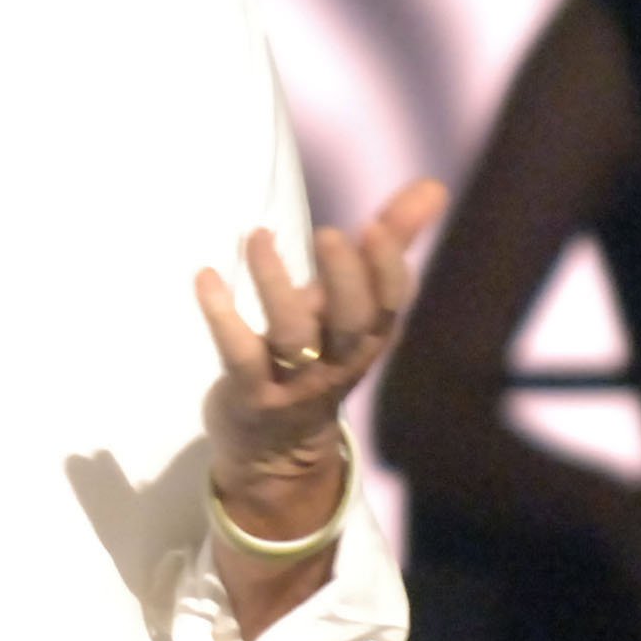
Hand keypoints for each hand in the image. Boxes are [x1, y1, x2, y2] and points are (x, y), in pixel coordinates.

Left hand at [194, 177, 446, 537]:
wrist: (277, 454)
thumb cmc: (320, 356)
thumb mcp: (356, 305)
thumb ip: (391, 241)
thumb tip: (433, 186)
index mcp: (368, 336)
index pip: (389, 303)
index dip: (386, 268)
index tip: (375, 225)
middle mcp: (338, 361)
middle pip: (351, 323)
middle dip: (344, 279)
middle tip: (329, 233)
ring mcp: (294, 381)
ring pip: (292, 336)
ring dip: (276, 285)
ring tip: (257, 236)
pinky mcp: (251, 394)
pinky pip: (238, 355)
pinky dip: (222, 316)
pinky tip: (207, 277)